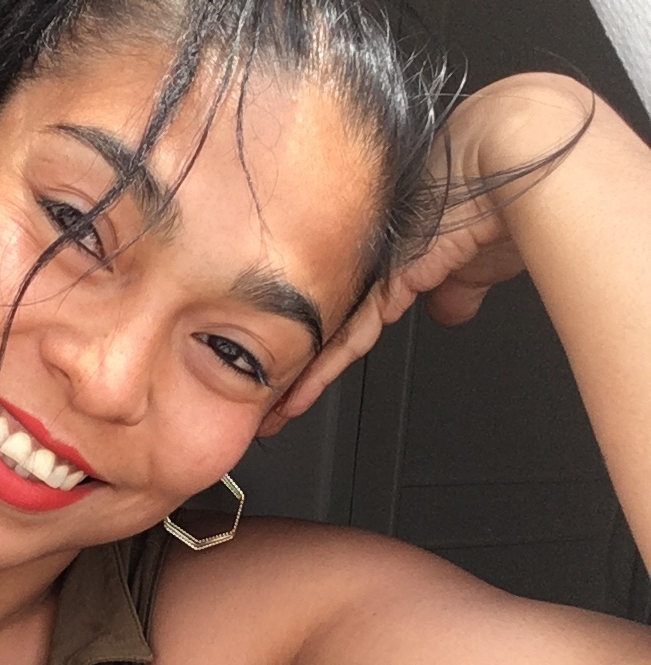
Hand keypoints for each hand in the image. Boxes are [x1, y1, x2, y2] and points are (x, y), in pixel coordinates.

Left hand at [257, 74, 593, 437]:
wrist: (504, 151)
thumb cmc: (498, 187)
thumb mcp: (478, 256)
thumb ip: (456, 286)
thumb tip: (449, 310)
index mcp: (386, 257)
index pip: (344, 313)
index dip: (322, 347)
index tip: (296, 374)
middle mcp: (366, 262)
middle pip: (320, 323)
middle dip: (289, 360)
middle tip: (262, 398)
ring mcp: (366, 270)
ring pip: (321, 335)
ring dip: (295, 378)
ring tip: (269, 412)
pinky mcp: (378, 282)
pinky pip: (340, 338)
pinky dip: (317, 373)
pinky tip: (292, 399)